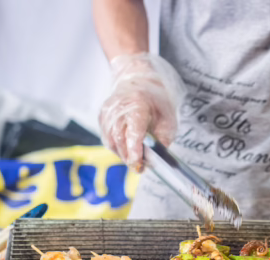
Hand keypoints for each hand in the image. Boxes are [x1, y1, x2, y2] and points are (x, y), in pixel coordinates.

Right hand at [99, 54, 180, 170]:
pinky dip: (117, 147)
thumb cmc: (156, 103)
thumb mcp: (167, 121)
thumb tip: (153, 161)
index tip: (139, 165)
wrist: (139, 82)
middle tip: (140, 167)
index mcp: (137, 105)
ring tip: (135, 157)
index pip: (133, 131)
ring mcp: (107, 112)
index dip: (134, 150)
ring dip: (123, 154)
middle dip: (129, 157)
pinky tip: (127, 146)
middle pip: (119, 139)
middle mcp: (118, 107)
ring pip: (111, 142)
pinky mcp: (102, 117)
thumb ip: (161, 141)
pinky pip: (107, 139)